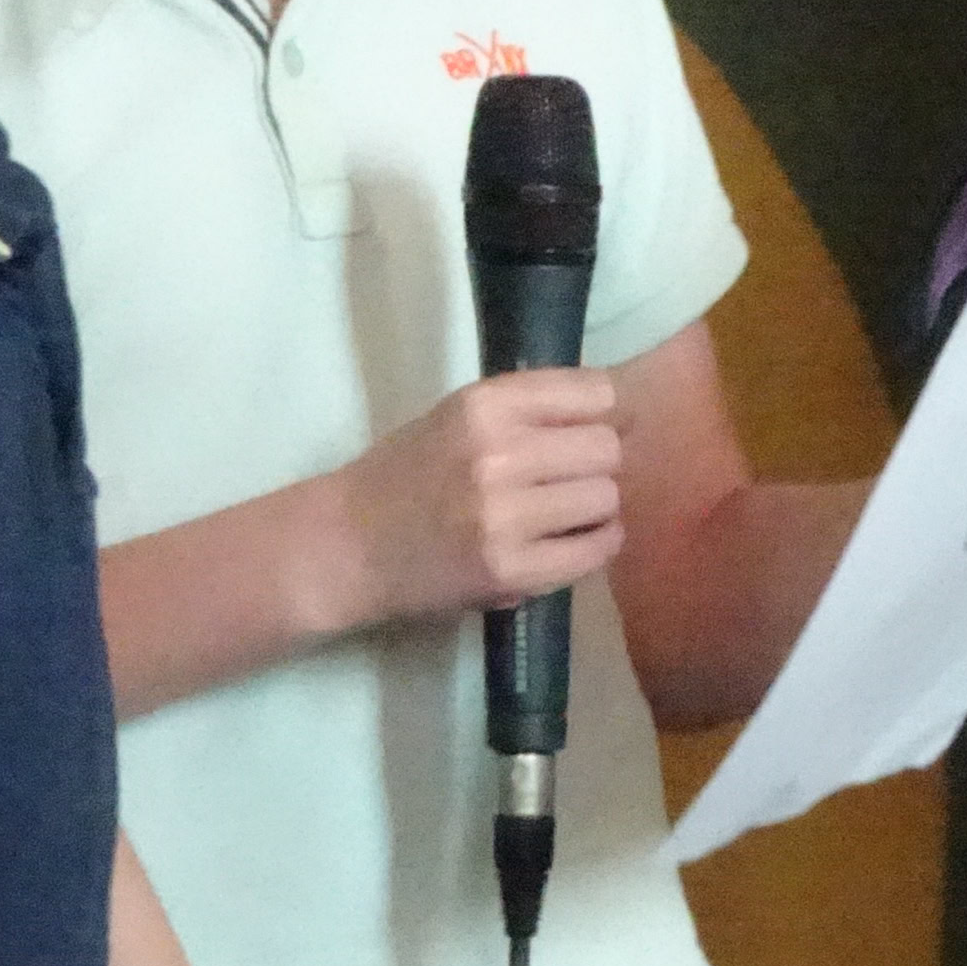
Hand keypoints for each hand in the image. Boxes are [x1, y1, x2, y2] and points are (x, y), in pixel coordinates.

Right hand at [338, 368, 624, 622]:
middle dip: (598, 462)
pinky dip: (595, 545)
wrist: (348, 545)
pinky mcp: (511, 572)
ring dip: (596, 506)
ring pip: (605, 498)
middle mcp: (498, 454)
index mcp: (484, 404)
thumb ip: (528, 409)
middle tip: (575, 477)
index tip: (595, 427)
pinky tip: (572, 542)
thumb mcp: (457, 416)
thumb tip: (618, 412)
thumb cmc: (406, 472)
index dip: (605, 412)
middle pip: (605, 448)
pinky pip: (593, 551)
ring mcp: (505, 517)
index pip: (592, 393)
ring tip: (569, 513)